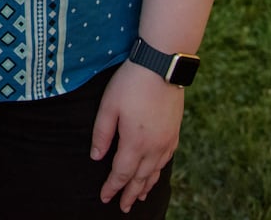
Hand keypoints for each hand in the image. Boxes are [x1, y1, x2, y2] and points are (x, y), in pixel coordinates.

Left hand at [91, 62, 184, 212]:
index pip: (121, 173)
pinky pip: (166, 160)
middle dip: (129, 194)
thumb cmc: (130, 84)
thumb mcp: (108, 106)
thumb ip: (101, 134)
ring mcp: (167, 141)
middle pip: (140, 178)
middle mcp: (154, 147)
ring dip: (146, 186)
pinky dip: (159, 172)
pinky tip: (155, 173)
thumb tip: (96, 158)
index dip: (112, 187)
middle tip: (122, 207)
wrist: (162, 66)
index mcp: (135, 143)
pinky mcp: (174, 132)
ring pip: (155, 171)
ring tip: (138, 198)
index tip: (104, 198)